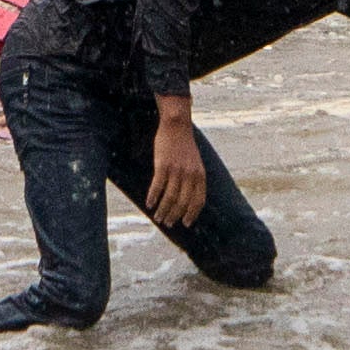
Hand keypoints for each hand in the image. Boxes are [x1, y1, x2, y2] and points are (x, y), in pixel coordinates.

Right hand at [146, 105, 204, 227]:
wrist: (177, 126)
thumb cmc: (184, 146)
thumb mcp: (196, 163)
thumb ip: (194, 179)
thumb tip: (189, 197)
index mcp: (200, 175)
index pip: (198, 201)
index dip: (192, 214)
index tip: (185, 223)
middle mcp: (190, 175)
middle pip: (182, 203)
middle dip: (174, 216)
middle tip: (167, 223)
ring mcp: (177, 170)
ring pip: (170, 198)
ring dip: (163, 210)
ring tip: (157, 217)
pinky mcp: (163, 165)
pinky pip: (157, 186)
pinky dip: (153, 197)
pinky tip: (149, 203)